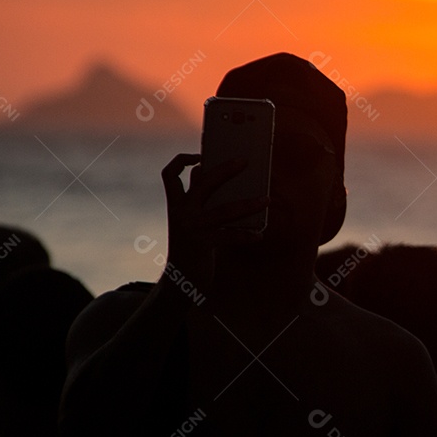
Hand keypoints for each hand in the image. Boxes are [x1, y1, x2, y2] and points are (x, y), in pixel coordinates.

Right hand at [160, 153, 267, 293]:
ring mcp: (192, 228)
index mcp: (176, 203)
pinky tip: (259, 234)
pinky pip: (230, 237)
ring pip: (224, 210)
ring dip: (248, 204)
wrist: (179, 280)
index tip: (199, 156)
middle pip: (203, 183)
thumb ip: (194, 195)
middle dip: (225, 170)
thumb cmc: (190, 243)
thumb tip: (202, 169)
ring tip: (266, 200)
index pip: (169, 174)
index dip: (181, 160)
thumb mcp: (188, 218)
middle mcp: (181, 213)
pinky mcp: (203, 245)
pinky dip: (246, 235)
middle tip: (245, 161)